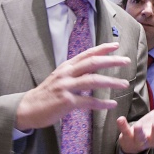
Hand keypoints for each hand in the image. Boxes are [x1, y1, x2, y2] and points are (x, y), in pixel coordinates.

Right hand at [15, 42, 129, 130]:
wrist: (26, 108)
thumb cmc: (46, 93)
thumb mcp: (60, 77)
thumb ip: (75, 72)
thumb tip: (93, 68)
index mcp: (66, 66)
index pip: (87, 53)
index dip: (102, 48)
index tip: (116, 45)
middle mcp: (67, 73)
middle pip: (93, 63)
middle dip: (111, 61)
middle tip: (126, 61)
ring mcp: (66, 87)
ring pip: (93, 80)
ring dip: (111, 82)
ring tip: (124, 84)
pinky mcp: (66, 101)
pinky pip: (88, 101)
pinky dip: (102, 103)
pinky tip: (112, 104)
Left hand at [117, 84, 153, 153]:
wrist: (133, 142)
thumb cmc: (150, 126)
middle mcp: (152, 138)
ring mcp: (139, 140)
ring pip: (140, 138)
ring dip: (139, 132)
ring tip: (138, 125)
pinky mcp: (128, 138)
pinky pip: (125, 133)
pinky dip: (123, 126)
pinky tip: (120, 119)